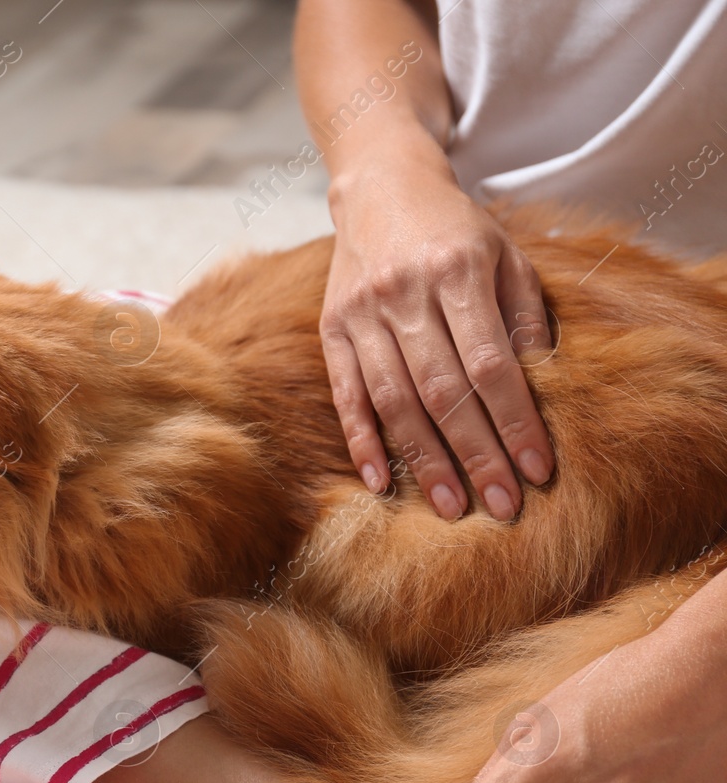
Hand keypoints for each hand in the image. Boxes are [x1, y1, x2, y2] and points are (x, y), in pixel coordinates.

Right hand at [321, 141, 556, 520]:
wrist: (380, 187)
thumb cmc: (455, 229)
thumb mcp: (505, 254)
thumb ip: (523, 316)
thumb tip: (539, 386)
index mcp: (456, 270)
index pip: (489, 363)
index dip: (514, 420)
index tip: (536, 469)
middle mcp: (404, 293)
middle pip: (442, 391)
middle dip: (475, 454)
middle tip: (501, 506)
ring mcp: (361, 312)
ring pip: (394, 400)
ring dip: (424, 459)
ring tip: (452, 506)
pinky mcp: (331, 327)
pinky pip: (346, 394)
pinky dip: (362, 441)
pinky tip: (382, 481)